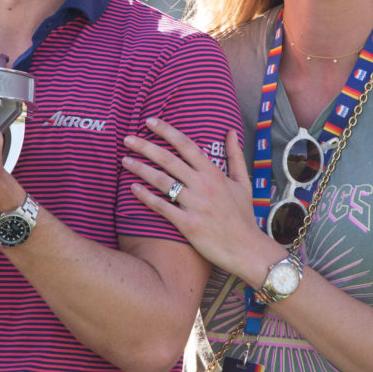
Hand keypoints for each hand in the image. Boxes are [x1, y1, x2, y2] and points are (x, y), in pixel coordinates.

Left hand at [122, 117, 277, 280]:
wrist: (247, 249)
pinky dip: (146, 197)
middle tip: (127, 139)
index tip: (150, 122)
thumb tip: (230, 131)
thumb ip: (235, 155)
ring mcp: (195, 205)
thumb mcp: (243, 182)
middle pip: (169, 160)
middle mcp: (203, 186)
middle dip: (146, 146)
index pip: (187, 145)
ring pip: (162, 181)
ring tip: (124, 160)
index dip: (167, 131)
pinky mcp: (188, 224)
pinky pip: (162, 206)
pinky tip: (132, 188)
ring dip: (141, 169)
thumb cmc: (243, 215)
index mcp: (214, 174)